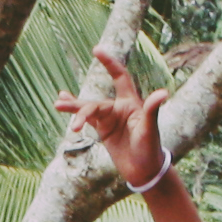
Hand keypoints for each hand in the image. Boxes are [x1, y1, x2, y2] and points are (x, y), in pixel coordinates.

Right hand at [52, 47, 170, 192]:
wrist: (144, 171)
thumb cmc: (151, 149)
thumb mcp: (150, 129)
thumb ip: (152, 110)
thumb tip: (163, 92)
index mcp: (131, 103)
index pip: (120, 77)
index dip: (109, 63)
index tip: (96, 50)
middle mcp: (119, 108)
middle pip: (96, 103)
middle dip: (81, 107)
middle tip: (63, 108)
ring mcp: (110, 119)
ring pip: (88, 110)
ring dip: (73, 108)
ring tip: (57, 104)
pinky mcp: (103, 130)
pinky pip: (87, 118)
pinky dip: (75, 113)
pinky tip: (62, 104)